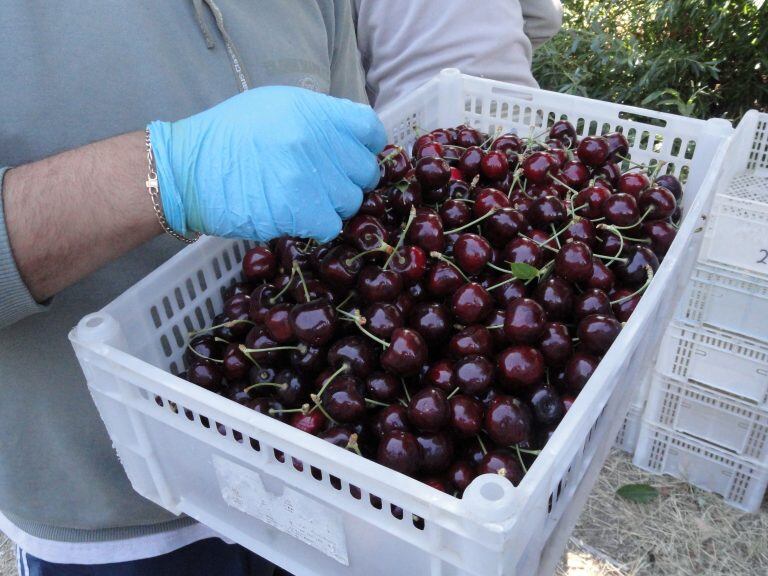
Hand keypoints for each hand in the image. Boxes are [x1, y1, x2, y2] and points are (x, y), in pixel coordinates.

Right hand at [149, 86, 385, 241]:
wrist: (186, 169)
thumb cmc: (226, 138)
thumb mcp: (273, 108)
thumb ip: (315, 120)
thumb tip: (347, 141)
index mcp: (313, 110)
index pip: (369, 129)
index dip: (367, 148)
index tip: (354, 158)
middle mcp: (316, 138)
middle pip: (365, 171)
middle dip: (349, 182)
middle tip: (326, 186)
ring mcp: (309, 176)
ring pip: (351, 202)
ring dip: (332, 207)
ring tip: (305, 202)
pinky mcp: (299, 210)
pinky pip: (331, 226)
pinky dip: (318, 227)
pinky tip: (299, 219)